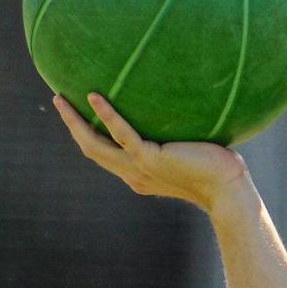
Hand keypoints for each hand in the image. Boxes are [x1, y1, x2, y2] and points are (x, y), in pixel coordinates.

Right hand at [53, 92, 255, 213]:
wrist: (227, 190)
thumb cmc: (218, 170)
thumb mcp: (190, 154)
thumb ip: (179, 140)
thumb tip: (184, 113)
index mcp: (139, 174)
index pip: (106, 155)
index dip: (88, 136)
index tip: (78, 118)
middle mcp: (133, 173)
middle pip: (91, 149)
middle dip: (72, 126)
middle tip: (59, 102)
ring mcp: (139, 167)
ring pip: (96, 143)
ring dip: (75, 122)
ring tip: (62, 99)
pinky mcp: (150, 158)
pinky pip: (122, 133)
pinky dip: (107, 115)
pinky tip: (94, 97)